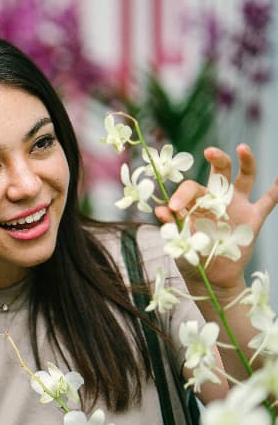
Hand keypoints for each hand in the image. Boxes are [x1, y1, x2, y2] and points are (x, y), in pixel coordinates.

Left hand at [154, 144, 277, 293]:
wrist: (210, 278)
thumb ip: (172, 225)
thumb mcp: (178, 241)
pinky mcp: (254, 219)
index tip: (174, 209)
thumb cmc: (190, 257)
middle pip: (220, 172)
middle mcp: (218, 199)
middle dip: (216, 159)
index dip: (182, 195)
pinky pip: (269, 201)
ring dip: (246, 162)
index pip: (191, 188)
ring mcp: (238, 206)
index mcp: (197, 202)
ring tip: (242, 148)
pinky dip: (277, 189)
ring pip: (245, 178)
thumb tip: (160, 210)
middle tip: (209, 151)